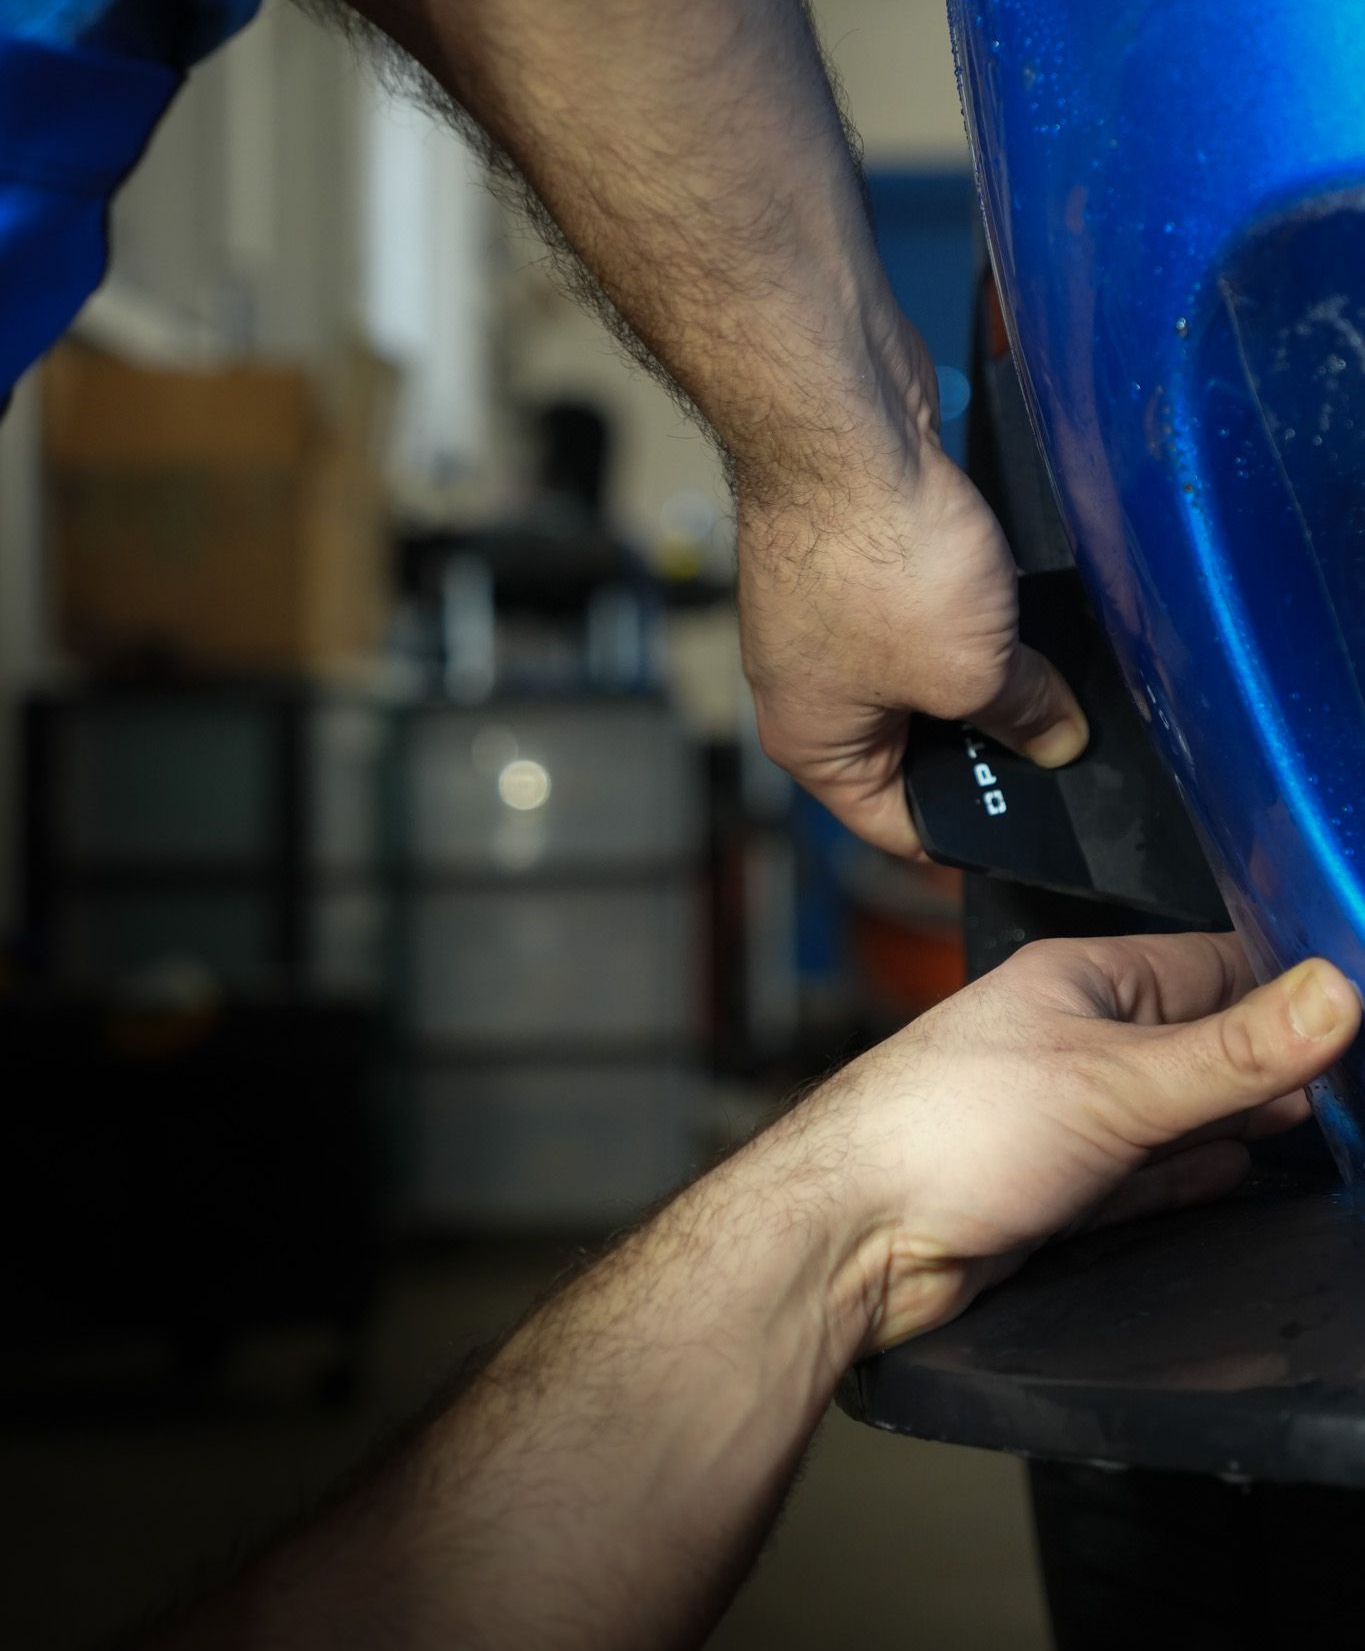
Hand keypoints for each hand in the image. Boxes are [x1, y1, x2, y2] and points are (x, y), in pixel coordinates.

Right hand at [736, 314, 1088, 857]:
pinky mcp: (855, 561)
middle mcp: (809, 689)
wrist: (843, 423)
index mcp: (814, 742)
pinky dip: (967, 616)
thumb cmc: (875, 558)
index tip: (1036, 823)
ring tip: (1050, 673)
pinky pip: (920, 614)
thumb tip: (1057, 738)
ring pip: (922, 675)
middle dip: (987, 745)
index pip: (896, 823)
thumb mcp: (973, 668)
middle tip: (1063, 743)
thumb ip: (1022, 714)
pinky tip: (1018, 606)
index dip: (971, 830)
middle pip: (913, 748)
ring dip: (981, 672)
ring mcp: (828, 622)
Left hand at [783, 932, 1360, 1349]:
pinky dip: (1185, 1172)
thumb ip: (1234, 1049)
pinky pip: (1138, 1173)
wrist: (850, 1237)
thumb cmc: (943, 1129)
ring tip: (1315, 1120)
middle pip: (1197, 1042)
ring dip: (1233, 1119)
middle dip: (1268, 1061)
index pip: (1211, 965)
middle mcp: (1070, 1040)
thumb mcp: (1115, 1080)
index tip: (1353, 1012)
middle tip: (1350, 1079)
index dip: (1286, 988)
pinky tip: (1229, 1170)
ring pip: (1171, 1111)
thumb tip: (1337, 993)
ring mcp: (1059, 1115)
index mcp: (1081, 981)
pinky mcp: (1049, 1187)